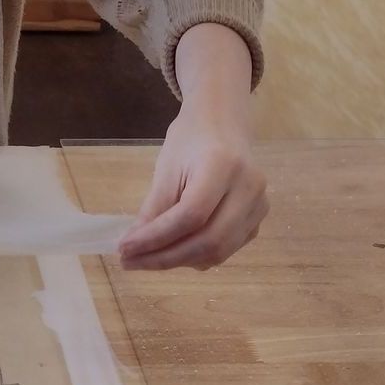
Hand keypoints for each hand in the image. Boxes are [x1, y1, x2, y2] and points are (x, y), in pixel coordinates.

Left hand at [118, 24, 266, 271]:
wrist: (223, 123)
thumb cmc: (190, 139)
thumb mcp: (166, 167)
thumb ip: (154, 207)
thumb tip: (134, 245)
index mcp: (224, 166)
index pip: (190, 215)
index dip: (156, 238)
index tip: (124, 249)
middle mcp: (249, 188)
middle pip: (209, 240)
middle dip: (166, 257)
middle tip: (131, 262)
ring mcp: (259, 206)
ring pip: (220, 251)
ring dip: (179, 261)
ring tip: (147, 258)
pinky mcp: (259, 219)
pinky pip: (227, 249)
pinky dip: (197, 256)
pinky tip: (172, 251)